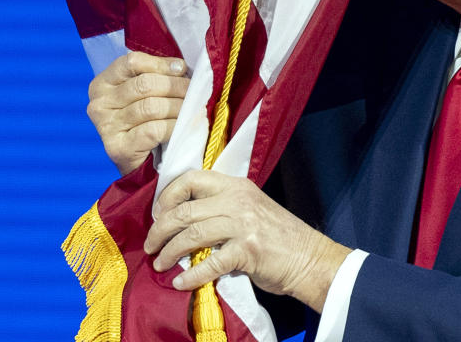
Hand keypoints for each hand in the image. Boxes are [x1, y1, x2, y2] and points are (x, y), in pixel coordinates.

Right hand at [86, 52, 189, 175]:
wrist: (142, 164)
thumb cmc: (146, 122)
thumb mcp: (144, 94)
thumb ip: (156, 75)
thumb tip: (179, 66)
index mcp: (102, 84)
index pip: (131, 62)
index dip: (160, 63)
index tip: (181, 69)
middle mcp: (99, 104)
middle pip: (145, 84)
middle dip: (176, 86)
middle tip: (194, 91)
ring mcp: (106, 127)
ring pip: (152, 106)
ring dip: (179, 107)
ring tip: (192, 108)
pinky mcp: (118, 148)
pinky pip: (154, 130)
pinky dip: (174, 126)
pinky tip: (182, 127)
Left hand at [144, 170, 351, 312]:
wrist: (310, 259)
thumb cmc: (278, 237)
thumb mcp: (250, 209)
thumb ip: (221, 207)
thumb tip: (182, 220)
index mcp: (237, 185)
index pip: (192, 178)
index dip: (168, 195)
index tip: (158, 214)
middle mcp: (238, 200)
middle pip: (185, 209)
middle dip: (160, 229)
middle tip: (150, 245)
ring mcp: (243, 224)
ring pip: (191, 234)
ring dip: (169, 252)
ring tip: (159, 264)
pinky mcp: (247, 251)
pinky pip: (208, 263)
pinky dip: (190, 275)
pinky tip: (180, 283)